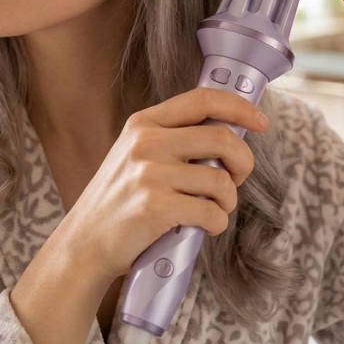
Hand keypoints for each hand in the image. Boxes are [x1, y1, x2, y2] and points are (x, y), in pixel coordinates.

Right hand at [58, 87, 267, 284]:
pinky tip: (203, 227)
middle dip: (243, 162)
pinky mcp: (155, 207)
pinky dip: (217, 224)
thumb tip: (228, 134)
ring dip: (228, 201)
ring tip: (214, 209)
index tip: (259, 121)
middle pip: (222, 138)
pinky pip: (211, 213)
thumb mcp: (135, 154)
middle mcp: (146, 142)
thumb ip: (172, 138)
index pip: (202, 99)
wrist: (83, 243)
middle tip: (238, 178)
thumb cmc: (118, 201)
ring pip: (221, 180)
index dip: (239, 107)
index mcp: (144, 123)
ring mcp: (150, 173)